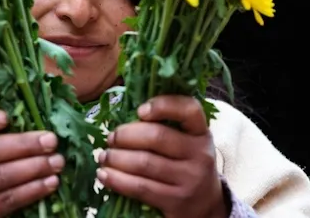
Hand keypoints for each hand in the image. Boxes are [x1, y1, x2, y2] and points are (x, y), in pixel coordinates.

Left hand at [97, 96, 229, 217]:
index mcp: (201, 133)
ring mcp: (189, 179)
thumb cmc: (186, 165)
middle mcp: (200, 154)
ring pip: (144, 163)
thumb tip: (125, 116)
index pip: (189, 109)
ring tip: (104, 156)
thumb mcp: (187, 143)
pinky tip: (104, 175)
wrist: (205, 205)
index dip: (163, 105)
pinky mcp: (176, 201)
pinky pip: (140, 187)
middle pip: (157, 136)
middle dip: (126, 135)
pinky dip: (117, 180)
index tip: (140, 110)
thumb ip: (166, 127)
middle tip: (111, 138)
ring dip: (116, 158)